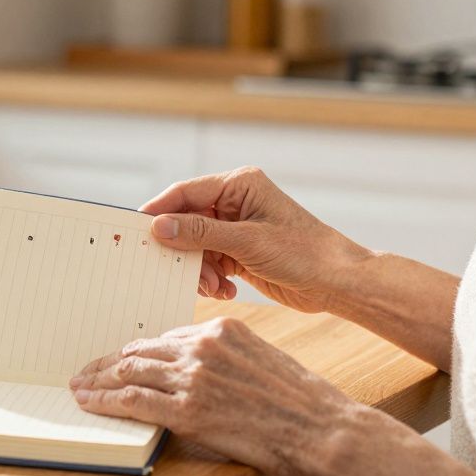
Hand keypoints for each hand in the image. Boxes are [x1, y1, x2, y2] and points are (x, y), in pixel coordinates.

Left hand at [69, 317, 359, 475]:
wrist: (324, 428)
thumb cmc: (301, 402)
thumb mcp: (260, 359)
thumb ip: (224, 358)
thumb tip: (195, 371)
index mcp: (220, 329)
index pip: (163, 336)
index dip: (136, 350)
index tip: (120, 358)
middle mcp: (202, 346)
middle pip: (140, 350)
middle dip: (108, 363)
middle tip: (87, 372)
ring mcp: (194, 377)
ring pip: (129, 372)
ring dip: (98, 381)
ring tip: (81, 388)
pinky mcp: (189, 410)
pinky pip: (133, 401)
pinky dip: (105, 401)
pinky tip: (91, 404)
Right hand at [142, 166, 368, 313]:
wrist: (338, 283)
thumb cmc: (304, 253)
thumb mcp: (247, 242)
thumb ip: (200, 233)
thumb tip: (160, 226)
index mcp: (239, 185)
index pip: (186, 192)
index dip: (160, 210)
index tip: (137, 230)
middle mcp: (235, 203)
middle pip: (187, 222)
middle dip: (184, 249)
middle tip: (178, 270)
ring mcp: (236, 228)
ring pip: (196, 246)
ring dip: (199, 269)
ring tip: (215, 286)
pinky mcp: (240, 252)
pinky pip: (209, 262)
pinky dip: (211, 278)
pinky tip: (226, 290)